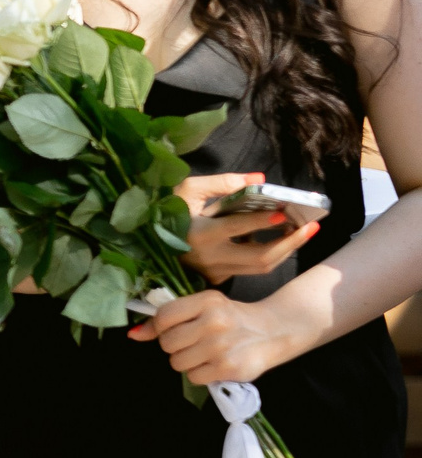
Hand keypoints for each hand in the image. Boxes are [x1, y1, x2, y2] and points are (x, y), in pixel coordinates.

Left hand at [130, 287, 323, 385]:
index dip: (162, 327)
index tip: (175, 328)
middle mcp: (214, 322)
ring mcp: (221, 347)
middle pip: (167, 343)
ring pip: (177, 363)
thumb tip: (134, 334)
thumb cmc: (232, 318)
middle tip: (194, 342)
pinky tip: (215, 364)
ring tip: (206, 353)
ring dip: (187, 361)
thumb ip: (168, 318)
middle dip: (176, 346)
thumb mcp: (203, 308)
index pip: (163, 318)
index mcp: (206, 301)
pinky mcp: (228, 368)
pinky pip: (193, 377)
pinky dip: (200, 374)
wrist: (274, 331)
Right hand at [173, 172, 322, 282]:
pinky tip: (281, 240)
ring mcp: (215, 271)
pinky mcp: (219, 277)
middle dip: (290, 243)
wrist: (146, 241)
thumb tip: (259, 179)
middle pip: (259, 257)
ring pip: (261, 267)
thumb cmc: (167, 210)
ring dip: (286, 250)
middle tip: (311, 227)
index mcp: (198, 233)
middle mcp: (209, 257)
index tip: (283, 213)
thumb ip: (223, 183)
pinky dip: (271, 255)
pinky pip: (252, 269)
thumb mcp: (188, 189)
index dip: (260, 222)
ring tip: (303, 232)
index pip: (235, 228)